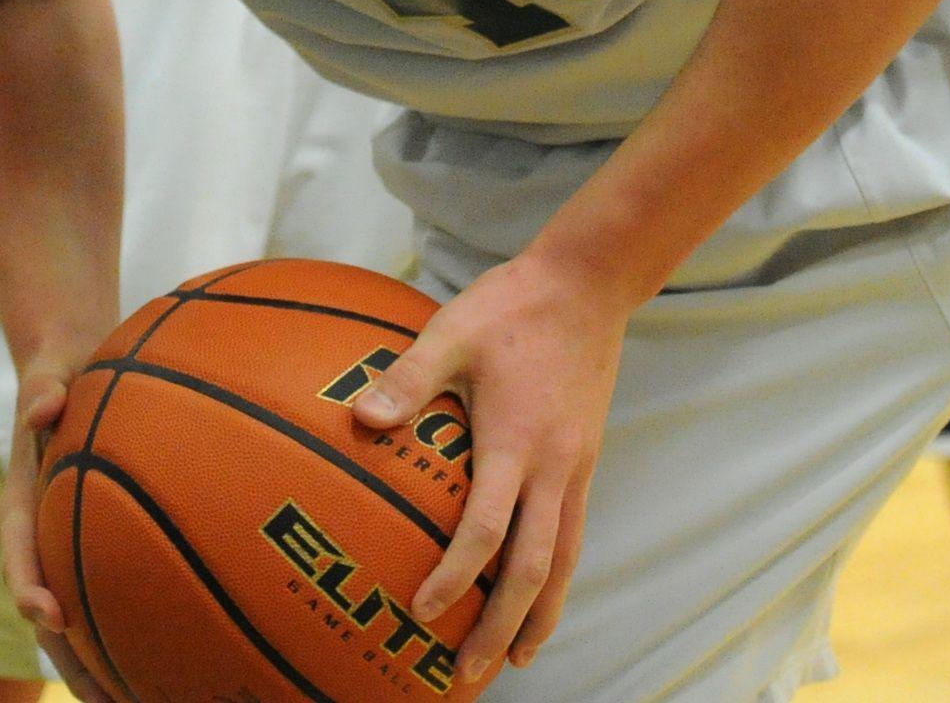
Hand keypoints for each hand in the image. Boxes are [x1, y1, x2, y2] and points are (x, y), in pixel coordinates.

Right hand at [4, 360, 121, 702]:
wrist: (70, 371)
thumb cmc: (62, 371)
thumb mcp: (49, 369)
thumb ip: (42, 386)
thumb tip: (42, 405)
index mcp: (21, 501)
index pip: (18, 550)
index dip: (29, 585)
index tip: (48, 614)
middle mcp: (42, 535)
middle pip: (48, 610)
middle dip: (70, 659)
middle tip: (103, 700)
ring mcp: (69, 546)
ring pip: (80, 617)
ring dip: (101, 665)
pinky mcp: (98, 548)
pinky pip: (112, 594)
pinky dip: (133, 630)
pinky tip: (175, 661)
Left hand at [350, 251, 628, 684]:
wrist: (590, 285)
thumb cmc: (512, 305)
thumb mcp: (453, 330)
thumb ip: (409, 377)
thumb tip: (360, 418)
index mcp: (517, 442)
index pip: (487, 528)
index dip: (455, 575)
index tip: (421, 610)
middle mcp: (555, 467)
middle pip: (534, 568)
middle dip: (502, 626)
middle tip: (469, 671)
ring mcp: (577, 468)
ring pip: (564, 561)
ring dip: (540, 615)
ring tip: (515, 658)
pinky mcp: (586, 461)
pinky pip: (574, 535)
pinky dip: (557, 577)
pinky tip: (539, 594)